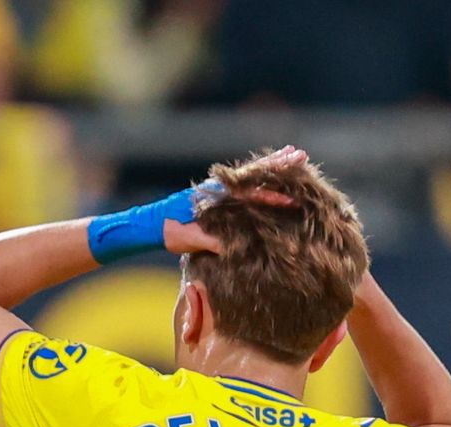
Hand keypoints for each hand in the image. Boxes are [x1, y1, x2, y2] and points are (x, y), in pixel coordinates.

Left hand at [162, 146, 309, 254]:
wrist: (150, 224)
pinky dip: (257, 175)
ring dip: (271, 165)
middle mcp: (219, 186)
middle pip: (254, 172)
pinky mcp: (215, 193)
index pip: (250, 192)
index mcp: (216, 195)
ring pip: (250, 173)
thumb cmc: (169, 232)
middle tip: (300, 154)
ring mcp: (217, 188)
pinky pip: (241, 181)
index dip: (272, 194)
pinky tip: (267, 174)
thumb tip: (232, 248)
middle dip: (278, 164)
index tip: (292, 197)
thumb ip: (211, 241)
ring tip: (291, 155)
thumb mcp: (191, 240)